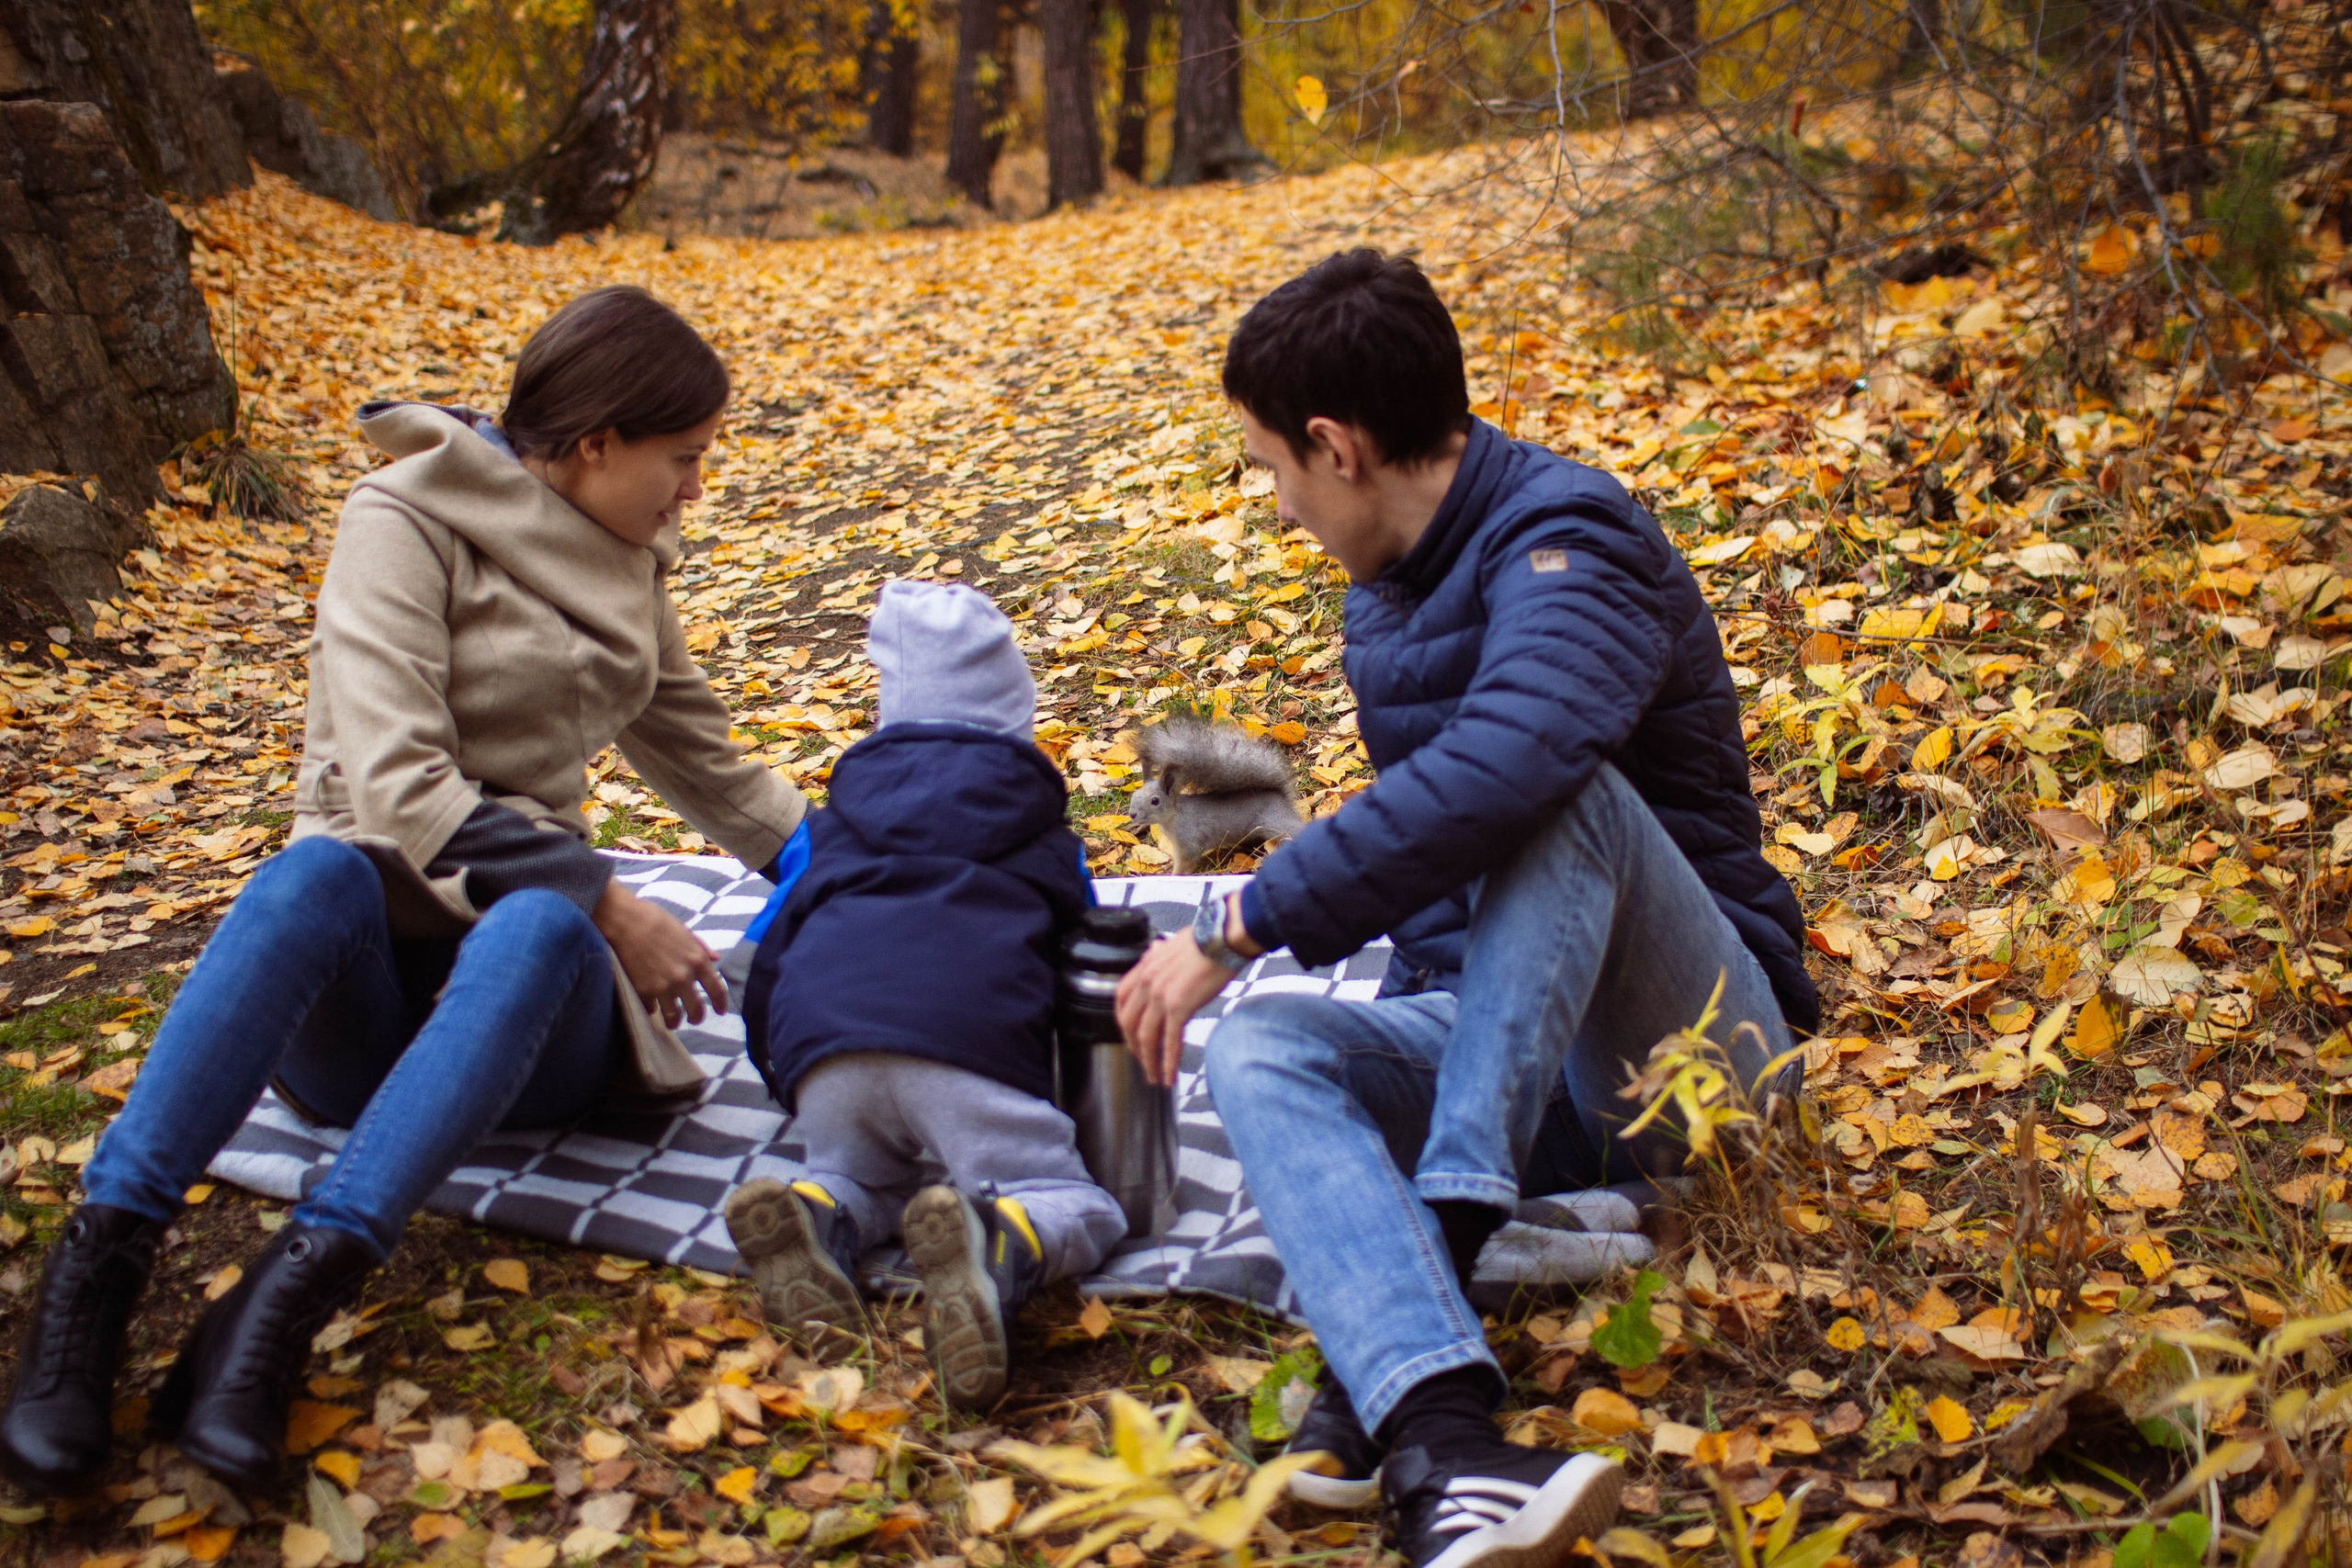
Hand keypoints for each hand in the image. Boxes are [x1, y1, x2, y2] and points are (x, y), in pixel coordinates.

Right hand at [594, 880, 726, 1029]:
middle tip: (694, 1019)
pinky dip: (652, 1009)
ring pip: (674, 1017)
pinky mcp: (642, 992)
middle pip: (696, 1011)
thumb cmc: (653, 919)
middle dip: (697, 1017)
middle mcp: (683, 977)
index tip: (720, 1010)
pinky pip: (651, 1010)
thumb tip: (716, 958)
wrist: (623, 920)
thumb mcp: (684, 930)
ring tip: (672, 1021)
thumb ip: (700, 947)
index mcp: (697, 960)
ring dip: (674, 1021)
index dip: (720, 1004)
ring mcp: (663, 987)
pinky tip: (652, 1005)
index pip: (717, 990)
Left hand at [1113, 894, 1261, 1086]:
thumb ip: (1159, 952)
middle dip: (1133, 1047)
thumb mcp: (1173, 943)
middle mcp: (1147, 982)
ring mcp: (1161, 996)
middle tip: (1142, 1061)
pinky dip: (1168, 1062)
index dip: (1122, 1020)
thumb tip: (1153, 950)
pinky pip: (1170, 1041)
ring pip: (1146, 1037)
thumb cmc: (1206, 940)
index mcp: (1144, 967)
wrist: (1223, 938)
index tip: (1129, 1034)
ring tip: (1154, 1077)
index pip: (1120, 998)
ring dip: (1149, 1061)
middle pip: (1128, 1023)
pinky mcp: (1179, 1007)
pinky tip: (1169, 1077)